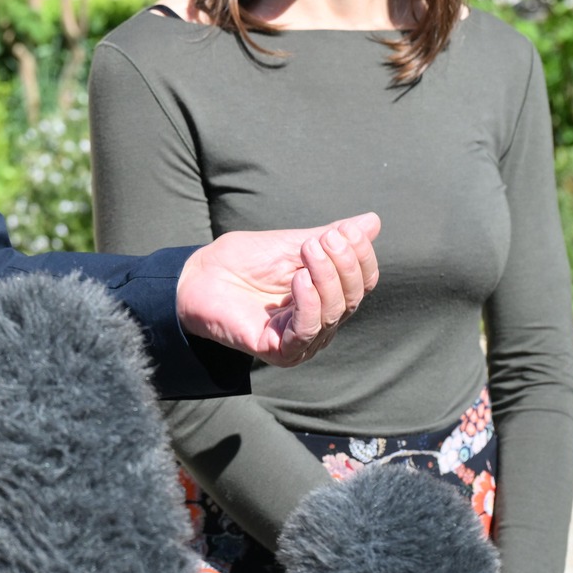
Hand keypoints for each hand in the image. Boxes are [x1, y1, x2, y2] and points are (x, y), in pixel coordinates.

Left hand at [174, 214, 379, 365]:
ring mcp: (302, 340)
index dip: (361, 257)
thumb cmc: (243, 262)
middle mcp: (321, 322)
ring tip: (309, 250)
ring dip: (327, 277)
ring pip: (334, 313)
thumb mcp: (292, 244)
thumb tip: (372, 221)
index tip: (347, 231)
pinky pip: (307, 331)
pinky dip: (309, 303)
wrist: (199, 276)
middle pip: (353, 298)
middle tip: (324, 239)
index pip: (363, 282)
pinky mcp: (280, 350)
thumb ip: (331, 237)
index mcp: (327, 297)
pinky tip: (299, 279)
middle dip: (344, 264)